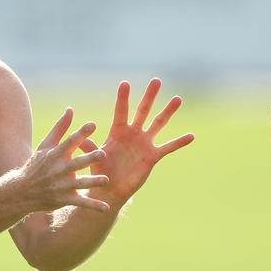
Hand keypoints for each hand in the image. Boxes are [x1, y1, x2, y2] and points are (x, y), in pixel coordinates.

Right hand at [17, 110, 110, 213]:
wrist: (22, 191)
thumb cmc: (37, 165)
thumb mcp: (45, 145)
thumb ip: (60, 127)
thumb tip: (71, 109)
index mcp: (55, 154)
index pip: (69, 142)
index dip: (80, 133)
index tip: (92, 124)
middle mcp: (58, 169)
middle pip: (76, 163)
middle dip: (88, 158)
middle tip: (103, 154)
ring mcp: (61, 186)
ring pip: (79, 184)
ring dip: (92, 182)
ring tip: (106, 180)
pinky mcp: (64, 199)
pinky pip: (80, 203)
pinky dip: (93, 206)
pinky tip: (106, 208)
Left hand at [80, 78, 193, 204]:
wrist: (110, 189)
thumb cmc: (100, 171)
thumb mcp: (93, 157)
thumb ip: (88, 146)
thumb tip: (78, 138)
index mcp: (117, 131)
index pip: (121, 110)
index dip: (123, 97)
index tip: (125, 82)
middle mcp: (133, 133)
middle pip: (143, 110)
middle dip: (149, 96)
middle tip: (156, 80)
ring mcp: (144, 144)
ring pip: (158, 123)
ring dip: (168, 111)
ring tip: (177, 98)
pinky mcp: (152, 156)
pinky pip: (168, 147)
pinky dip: (179, 142)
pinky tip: (191, 136)